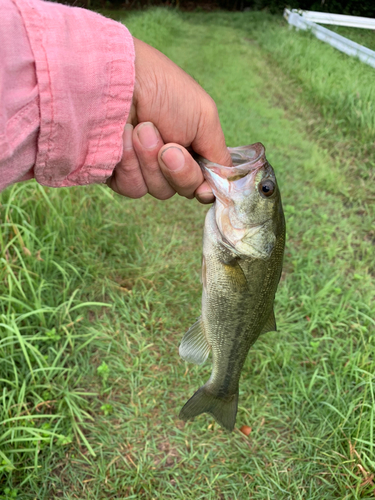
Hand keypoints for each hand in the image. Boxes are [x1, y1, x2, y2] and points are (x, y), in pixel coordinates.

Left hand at [107, 37, 231, 202]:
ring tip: (141, 130)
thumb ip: (218, 156)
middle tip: (168, 146)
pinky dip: (130, 164)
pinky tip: (123, 138)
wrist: (119, 80)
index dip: (204, 189)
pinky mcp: (117, 172)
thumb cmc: (164, 89)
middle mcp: (169, 161)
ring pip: (159, 191)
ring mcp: (143, 168)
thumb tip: (220, 187)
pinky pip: (133, 188)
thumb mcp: (205, 117)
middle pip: (185, 190)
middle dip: (179, 170)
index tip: (203, 187)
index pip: (204, 183)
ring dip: (152, 161)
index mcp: (192, 147)